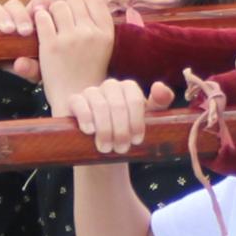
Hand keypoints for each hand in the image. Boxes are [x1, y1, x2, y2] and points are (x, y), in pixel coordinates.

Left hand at [30, 0, 118, 98]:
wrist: (74, 97)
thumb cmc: (88, 73)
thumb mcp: (104, 48)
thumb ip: (98, 24)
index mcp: (106, 34)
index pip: (95, 1)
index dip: (84, 5)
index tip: (77, 15)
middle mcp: (90, 34)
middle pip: (75, 1)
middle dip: (67, 8)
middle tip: (62, 21)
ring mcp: (70, 39)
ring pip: (58, 6)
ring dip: (52, 12)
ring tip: (52, 24)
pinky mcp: (50, 45)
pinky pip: (42, 18)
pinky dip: (39, 19)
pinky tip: (41, 28)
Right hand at [58, 74, 174, 155]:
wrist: (104, 146)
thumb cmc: (128, 131)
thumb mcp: (148, 120)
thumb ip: (159, 103)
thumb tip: (160, 87)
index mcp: (129, 88)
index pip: (135, 100)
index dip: (136, 122)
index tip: (137, 141)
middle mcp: (110, 86)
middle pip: (118, 106)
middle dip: (121, 130)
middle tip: (121, 149)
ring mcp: (91, 92)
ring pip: (100, 106)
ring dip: (105, 130)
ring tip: (106, 148)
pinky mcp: (74, 100)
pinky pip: (79, 103)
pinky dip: (85, 117)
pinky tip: (90, 131)